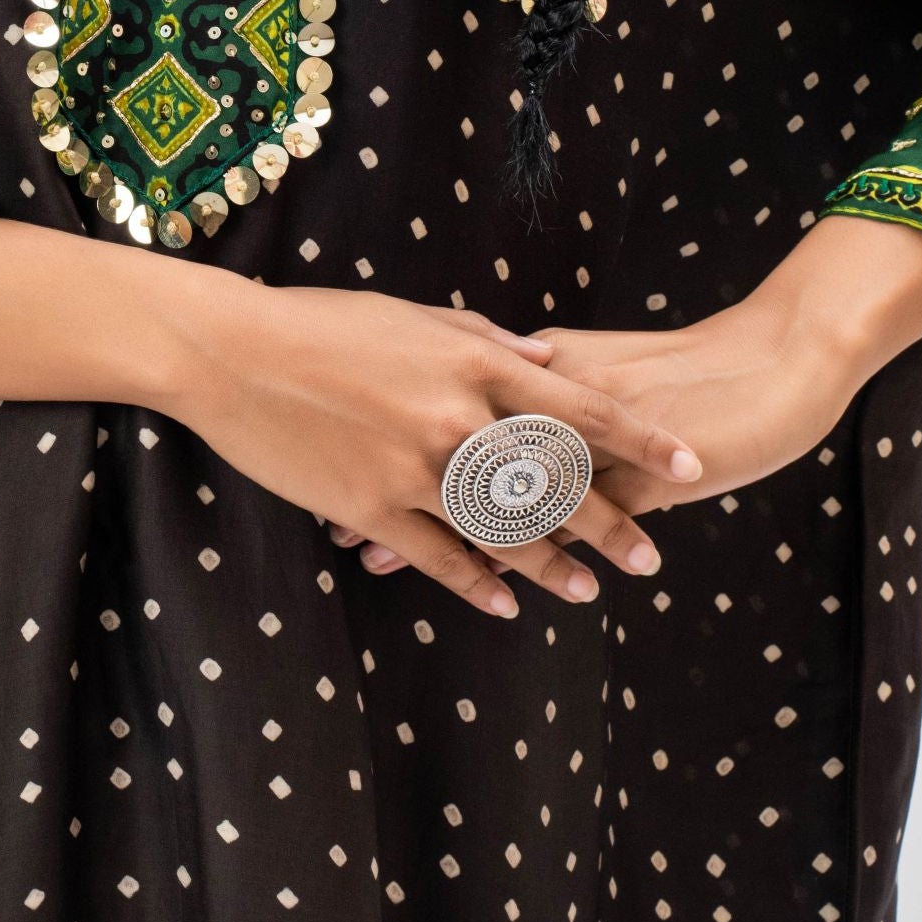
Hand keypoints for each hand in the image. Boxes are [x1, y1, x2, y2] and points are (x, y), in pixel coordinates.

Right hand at [174, 281, 702, 622]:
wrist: (232, 352)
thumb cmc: (321, 322)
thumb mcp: (411, 316)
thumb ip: (484, 339)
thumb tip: (545, 358)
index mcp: (473, 359)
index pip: (578, 404)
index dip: (639, 438)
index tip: (688, 462)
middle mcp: (456, 416)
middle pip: (554, 481)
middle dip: (610, 523)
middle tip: (651, 557)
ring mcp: (413, 467)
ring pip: (503, 531)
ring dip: (551, 567)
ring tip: (589, 592)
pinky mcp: (371, 507)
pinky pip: (439, 556)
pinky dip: (477, 583)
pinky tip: (505, 604)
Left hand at [338, 212, 921, 582]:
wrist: (776, 357)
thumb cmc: (687, 363)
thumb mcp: (600, 357)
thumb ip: (540, 370)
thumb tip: (485, 375)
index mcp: (544, 359)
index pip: (451, 387)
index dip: (386, 416)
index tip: (324, 438)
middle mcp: (558, 393)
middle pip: (453, 438)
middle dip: (384, 475)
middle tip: (320, 506)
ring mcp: (597, 439)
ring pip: (498, 485)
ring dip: (428, 524)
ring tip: (368, 555)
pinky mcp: (636, 478)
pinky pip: (563, 520)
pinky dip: (517, 550)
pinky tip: (482, 583)